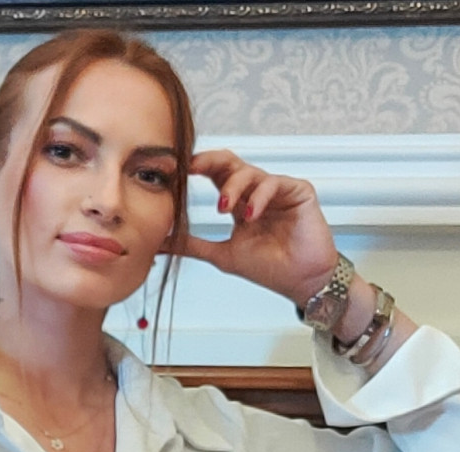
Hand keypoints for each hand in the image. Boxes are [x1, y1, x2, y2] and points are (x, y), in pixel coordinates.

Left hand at [180, 149, 339, 306]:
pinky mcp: (298, 191)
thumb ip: (191, 246)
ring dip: (233, 186)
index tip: (177, 172)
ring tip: (223, 208)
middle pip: (231, 163)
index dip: (198, 169)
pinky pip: (274, 183)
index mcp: (239, 203)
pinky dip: (258, 196)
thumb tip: (159, 243)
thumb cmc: (268, 269)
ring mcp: (277, 190)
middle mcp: (257, 192)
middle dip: (210, 162)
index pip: (216, 175)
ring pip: (250, 171)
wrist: (300, 282)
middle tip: (191, 168)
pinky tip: (250, 215)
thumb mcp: (221, 255)